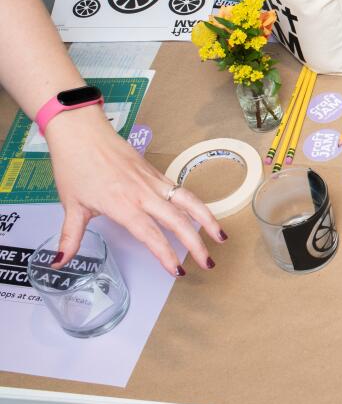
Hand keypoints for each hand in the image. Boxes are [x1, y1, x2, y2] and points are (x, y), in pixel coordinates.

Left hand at [45, 107, 223, 275]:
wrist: (82, 132)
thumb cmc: (75, 165)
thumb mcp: (71, 205)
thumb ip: (70, 238)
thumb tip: (59, 262)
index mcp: (122, 204)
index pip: (150, 235)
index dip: (165, 255)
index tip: (177, 271)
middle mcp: (142, 193)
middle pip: (177, 220)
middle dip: (196, 243)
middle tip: (208, 262)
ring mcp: (152, 181)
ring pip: (188, 201)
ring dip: (206, 220)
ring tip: (220, 236)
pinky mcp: (155, 173)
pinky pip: (181, 190)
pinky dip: (196, 204)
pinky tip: (202, 215)